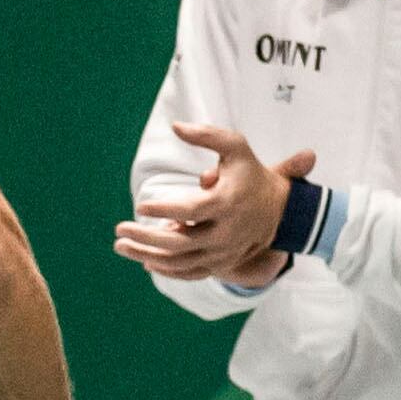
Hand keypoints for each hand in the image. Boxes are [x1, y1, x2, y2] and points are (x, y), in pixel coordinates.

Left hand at [112, 121, 309, 284]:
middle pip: (179, 243)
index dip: (164, 209)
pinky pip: (190, 273)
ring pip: (180, 262)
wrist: (281, 209)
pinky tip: (145, 260)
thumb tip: (175, 126)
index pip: (190, 210)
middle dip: (145, 238)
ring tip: (121, 246)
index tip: (141, 205)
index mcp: (227, 203)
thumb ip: (206, 135)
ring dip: (148, 256)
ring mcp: (223, 252)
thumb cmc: (251, 173)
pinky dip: (167, 270)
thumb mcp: (235, 146)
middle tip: (119, 229)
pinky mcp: (221, 264)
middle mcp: (225, 233)